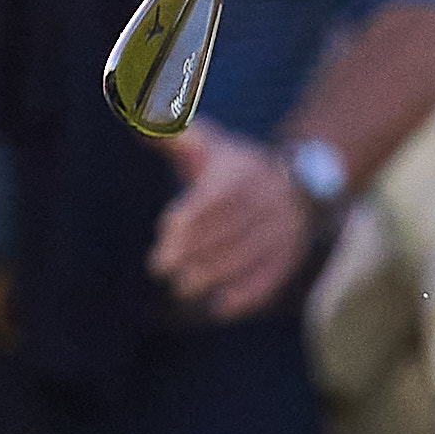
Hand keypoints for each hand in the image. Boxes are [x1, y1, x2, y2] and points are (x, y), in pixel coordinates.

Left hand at [154, 119, 313, 317]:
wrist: (296, 185)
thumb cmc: (232, 167)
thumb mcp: (207, 144)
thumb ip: (173, 136)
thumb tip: (138, 124)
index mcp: (242, 173)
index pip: (216, 200)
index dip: (189, 221)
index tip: (164, 236)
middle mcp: (267, 202)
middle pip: (229, 231)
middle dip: (195, 252)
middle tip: (164, 270)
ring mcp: (282, 231)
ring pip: (248, 256)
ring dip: (215, 275)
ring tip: (184, 289)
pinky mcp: (289, 256)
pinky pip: (270, 278)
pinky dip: (246, 295)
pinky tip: (220, 308)